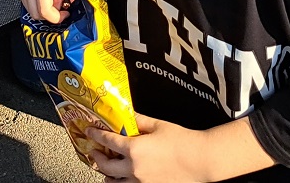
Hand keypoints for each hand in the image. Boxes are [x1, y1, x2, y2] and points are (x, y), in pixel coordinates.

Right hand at [17, 0, 76, 23]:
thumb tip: (73, 4)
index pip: (44, 10)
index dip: (57, 17)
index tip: (66, 13)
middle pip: (35, 13)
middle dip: (50, 14)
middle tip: (61, 3)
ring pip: (30, 8)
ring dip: (43, 8)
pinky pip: (27, 0)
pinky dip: (38, 1)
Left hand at [87, 114, 206, 181]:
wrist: (200, 160)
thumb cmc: (182, 141)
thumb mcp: (158, 125)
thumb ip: (139, 121)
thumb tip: (127, 114)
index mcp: (134, 149)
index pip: (107, 141)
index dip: (96, 135)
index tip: (90, 132)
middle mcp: (134, 168)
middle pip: (106, 166)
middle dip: (97, 158)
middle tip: (94, 152)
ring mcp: (141, 182)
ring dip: (108, 175)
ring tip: (107, 171)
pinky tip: (124, 179)